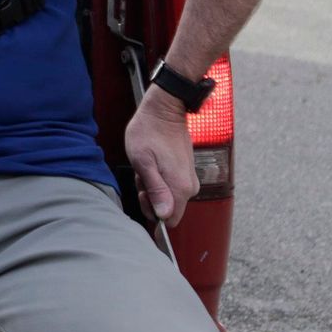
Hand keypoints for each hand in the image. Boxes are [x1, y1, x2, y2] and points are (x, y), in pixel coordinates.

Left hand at [124, 85, 200, 226]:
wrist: (164, 111)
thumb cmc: (149, 132)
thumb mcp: (143, 161)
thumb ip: (155, 190)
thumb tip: (163, 216)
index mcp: (180, 188)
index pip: (170, 220)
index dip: (152, 212)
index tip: (142, 194)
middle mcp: (190, 187)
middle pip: (168, 209)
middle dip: (150, 197)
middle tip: (142, 176)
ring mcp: (189, 179)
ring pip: (168, 196)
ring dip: (152, 186)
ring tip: (146, 166)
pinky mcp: (186, 172)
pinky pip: (171, 185)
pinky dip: (158, 178)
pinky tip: (152, 163)